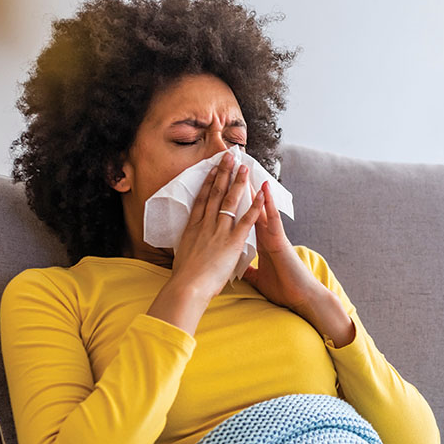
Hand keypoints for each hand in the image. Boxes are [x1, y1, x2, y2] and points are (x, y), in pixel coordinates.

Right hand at [168, 154, 264, 300]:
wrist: (187, 286)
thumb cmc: (184, 278)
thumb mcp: (182, 257)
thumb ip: (189, 248)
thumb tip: (187, 250)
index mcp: (193, 229)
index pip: (201, 200)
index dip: (207, 183)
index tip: (212, 169)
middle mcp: (205, 225)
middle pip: (215, 193)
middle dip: (222, 173)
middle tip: (229, 157)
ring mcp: (219, 231)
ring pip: (229, 201)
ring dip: (237, 182)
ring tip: (243, 166)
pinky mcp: (232, 241)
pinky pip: (246, 220)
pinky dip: (254, 205)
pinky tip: (260, 193)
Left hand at [240, 181, 325, 312]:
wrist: (302, 298)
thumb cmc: (284, 289)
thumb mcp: (259, 279)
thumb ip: (250, 271)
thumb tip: (239, 270)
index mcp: (260, 243)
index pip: (243, 218)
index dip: (234, 203)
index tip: (223, 188)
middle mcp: (266, 235)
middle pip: (249, 208)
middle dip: (239, 189)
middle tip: (230, 169)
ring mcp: (274, 235)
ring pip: (260, 207)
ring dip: (253, 188)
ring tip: (244, 168)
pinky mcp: (281, 240)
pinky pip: (273, 218)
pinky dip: (268, 203)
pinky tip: (264, 187)